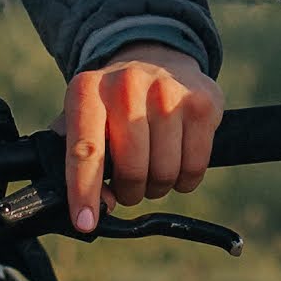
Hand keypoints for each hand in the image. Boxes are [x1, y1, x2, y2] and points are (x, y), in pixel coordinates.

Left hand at [63, 52, 220, 228]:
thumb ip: (78, 161)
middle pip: (132, 170)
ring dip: (157, 186)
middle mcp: (127, 85)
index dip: (84, 191)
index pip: (85, 151)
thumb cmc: (112, 104)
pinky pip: (194, 168)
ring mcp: (169, 92)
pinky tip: (176, 162)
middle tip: (129, 186)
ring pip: (165, 173)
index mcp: (87, 90)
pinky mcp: (203, 103)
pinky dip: (185, 180)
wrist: (156, 58)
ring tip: (152, 169)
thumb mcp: (81, 118)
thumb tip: (99, 205)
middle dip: (130, 192)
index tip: (86, 222)